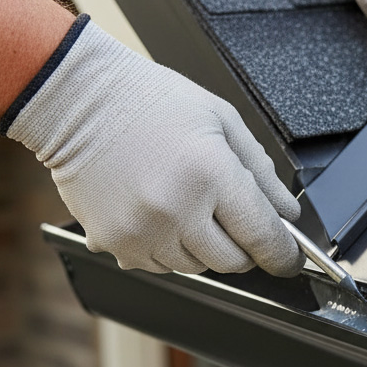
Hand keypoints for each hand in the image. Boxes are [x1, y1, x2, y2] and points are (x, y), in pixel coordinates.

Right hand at [4, 20, 302, 276]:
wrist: (77, 99)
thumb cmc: (150, 102)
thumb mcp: (221, 121)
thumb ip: (261, 172)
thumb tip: (287, 216)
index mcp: (209, 173)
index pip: (261, 236)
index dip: (283, 255)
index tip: (289, 260)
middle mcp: (175, 209)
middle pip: (232, 262)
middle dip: (242, 246)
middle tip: (229, 216)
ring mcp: (142, 231)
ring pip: (196, 267)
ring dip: (202, 246)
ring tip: (184, 201)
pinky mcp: (115, 243)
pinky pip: (160, 266)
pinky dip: (168, 248)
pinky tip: (157, 211)